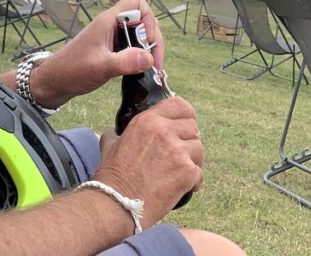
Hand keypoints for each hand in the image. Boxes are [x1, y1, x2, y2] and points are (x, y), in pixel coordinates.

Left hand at [32, 0, 165, 106]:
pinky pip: (132, 48)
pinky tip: (140, 71)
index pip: (137, 3)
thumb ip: (125, 61)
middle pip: (143, 21)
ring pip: (139, 36)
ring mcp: (111, 38)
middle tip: (153, 63)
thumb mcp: (101, 66)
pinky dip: (139, 58)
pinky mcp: (111, 50)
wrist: (53, 81)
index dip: (148, 19)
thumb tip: (149, 58)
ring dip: (147, 51)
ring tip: (150, 69)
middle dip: (152, 40)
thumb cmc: (71, 70)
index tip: (147, 41)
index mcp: (108, 21)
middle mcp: (111, 26)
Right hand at [92, 97, 202, 226]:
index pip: (179, 105)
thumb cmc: (112, 177)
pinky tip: (185, 187)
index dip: (185, 114)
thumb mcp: (110, 144)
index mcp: (147, 121)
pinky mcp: (187, 172)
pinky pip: (200, 173)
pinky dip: (194, 181)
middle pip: (192, 127)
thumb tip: (116, 131)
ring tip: (181, 171)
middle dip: (188, 140)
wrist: (118, 204)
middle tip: (180, 153)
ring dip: (193, 160)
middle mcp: (164, 131)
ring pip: (199, 149)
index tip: (183, 124)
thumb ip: (116, 133)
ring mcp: (178, 152)